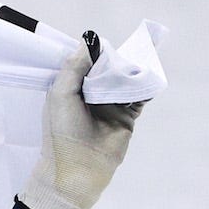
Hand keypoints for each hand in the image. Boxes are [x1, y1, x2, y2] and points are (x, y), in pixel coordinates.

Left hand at [17, 39, 143, 208]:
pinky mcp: (127, 115)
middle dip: (115, 60)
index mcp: (71, 88)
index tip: (101, 44)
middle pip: (108, 69)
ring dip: (132, 72)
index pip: (86, 63)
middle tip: (123, 53)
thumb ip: (73, 67)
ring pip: (125, 80)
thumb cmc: (63, 131)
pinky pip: (140, 96)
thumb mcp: (60, 94)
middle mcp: (91, 94)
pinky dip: (144, 86)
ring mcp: (111, 104)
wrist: (78, 167)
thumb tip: (89, 41)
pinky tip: (147, 77)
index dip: (94, 53)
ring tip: (137, 61)